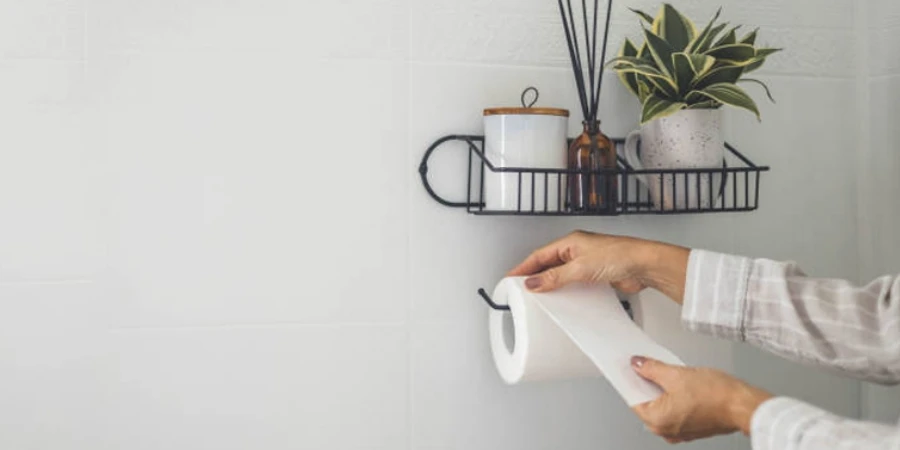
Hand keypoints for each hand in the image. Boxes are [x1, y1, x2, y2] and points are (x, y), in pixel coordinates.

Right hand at [507, 231, 689, 302]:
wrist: (645, 265)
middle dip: (535, 277)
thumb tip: (533, 282)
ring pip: (561, 275)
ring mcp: (587, 263)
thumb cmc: (620, 255)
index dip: (524, 267)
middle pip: (548, 265)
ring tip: (539, 298)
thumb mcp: (580, 267)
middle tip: (522, 291)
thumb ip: (554, 277)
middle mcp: (577, 251)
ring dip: (551, 286)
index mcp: (570, 242)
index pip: (539, 255)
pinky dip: (566, 292)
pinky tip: (563, 301)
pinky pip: (574, 284)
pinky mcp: (596, 276)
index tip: (511, 279)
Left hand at [630, 356, 772, 443]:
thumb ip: (652, 369)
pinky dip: (674, 397)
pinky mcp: (692, 427)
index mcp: (657, 421)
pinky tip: (680, 383)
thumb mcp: (676, 374)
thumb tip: (638, 364)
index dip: (631, 379)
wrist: (743, 405)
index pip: (633, 398)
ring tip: (668, 372)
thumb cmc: (716, 395)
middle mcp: (666, 431)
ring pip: (662, 406)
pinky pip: (675, 410)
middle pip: (647, 402)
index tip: (629, 367)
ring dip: (662, 389)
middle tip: (647, 364)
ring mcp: (680, 431)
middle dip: (647, 383)